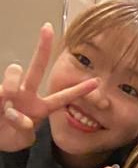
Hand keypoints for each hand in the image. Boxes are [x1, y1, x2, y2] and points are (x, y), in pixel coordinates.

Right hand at [0, 23, 97, 151]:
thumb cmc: (10, 136)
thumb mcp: (23, 138)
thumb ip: (24, 130)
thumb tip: (22, 118)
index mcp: (40, 107)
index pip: (63, 97)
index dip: (79, 90)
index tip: (97, 81)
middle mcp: (26, 94)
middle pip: (36, 68)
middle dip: (42, 48)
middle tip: (47, 29)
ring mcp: (9, 91)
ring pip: (14, 72)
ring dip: (11, 86)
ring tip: (9, 109)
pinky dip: (1, 104)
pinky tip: (1, 112)